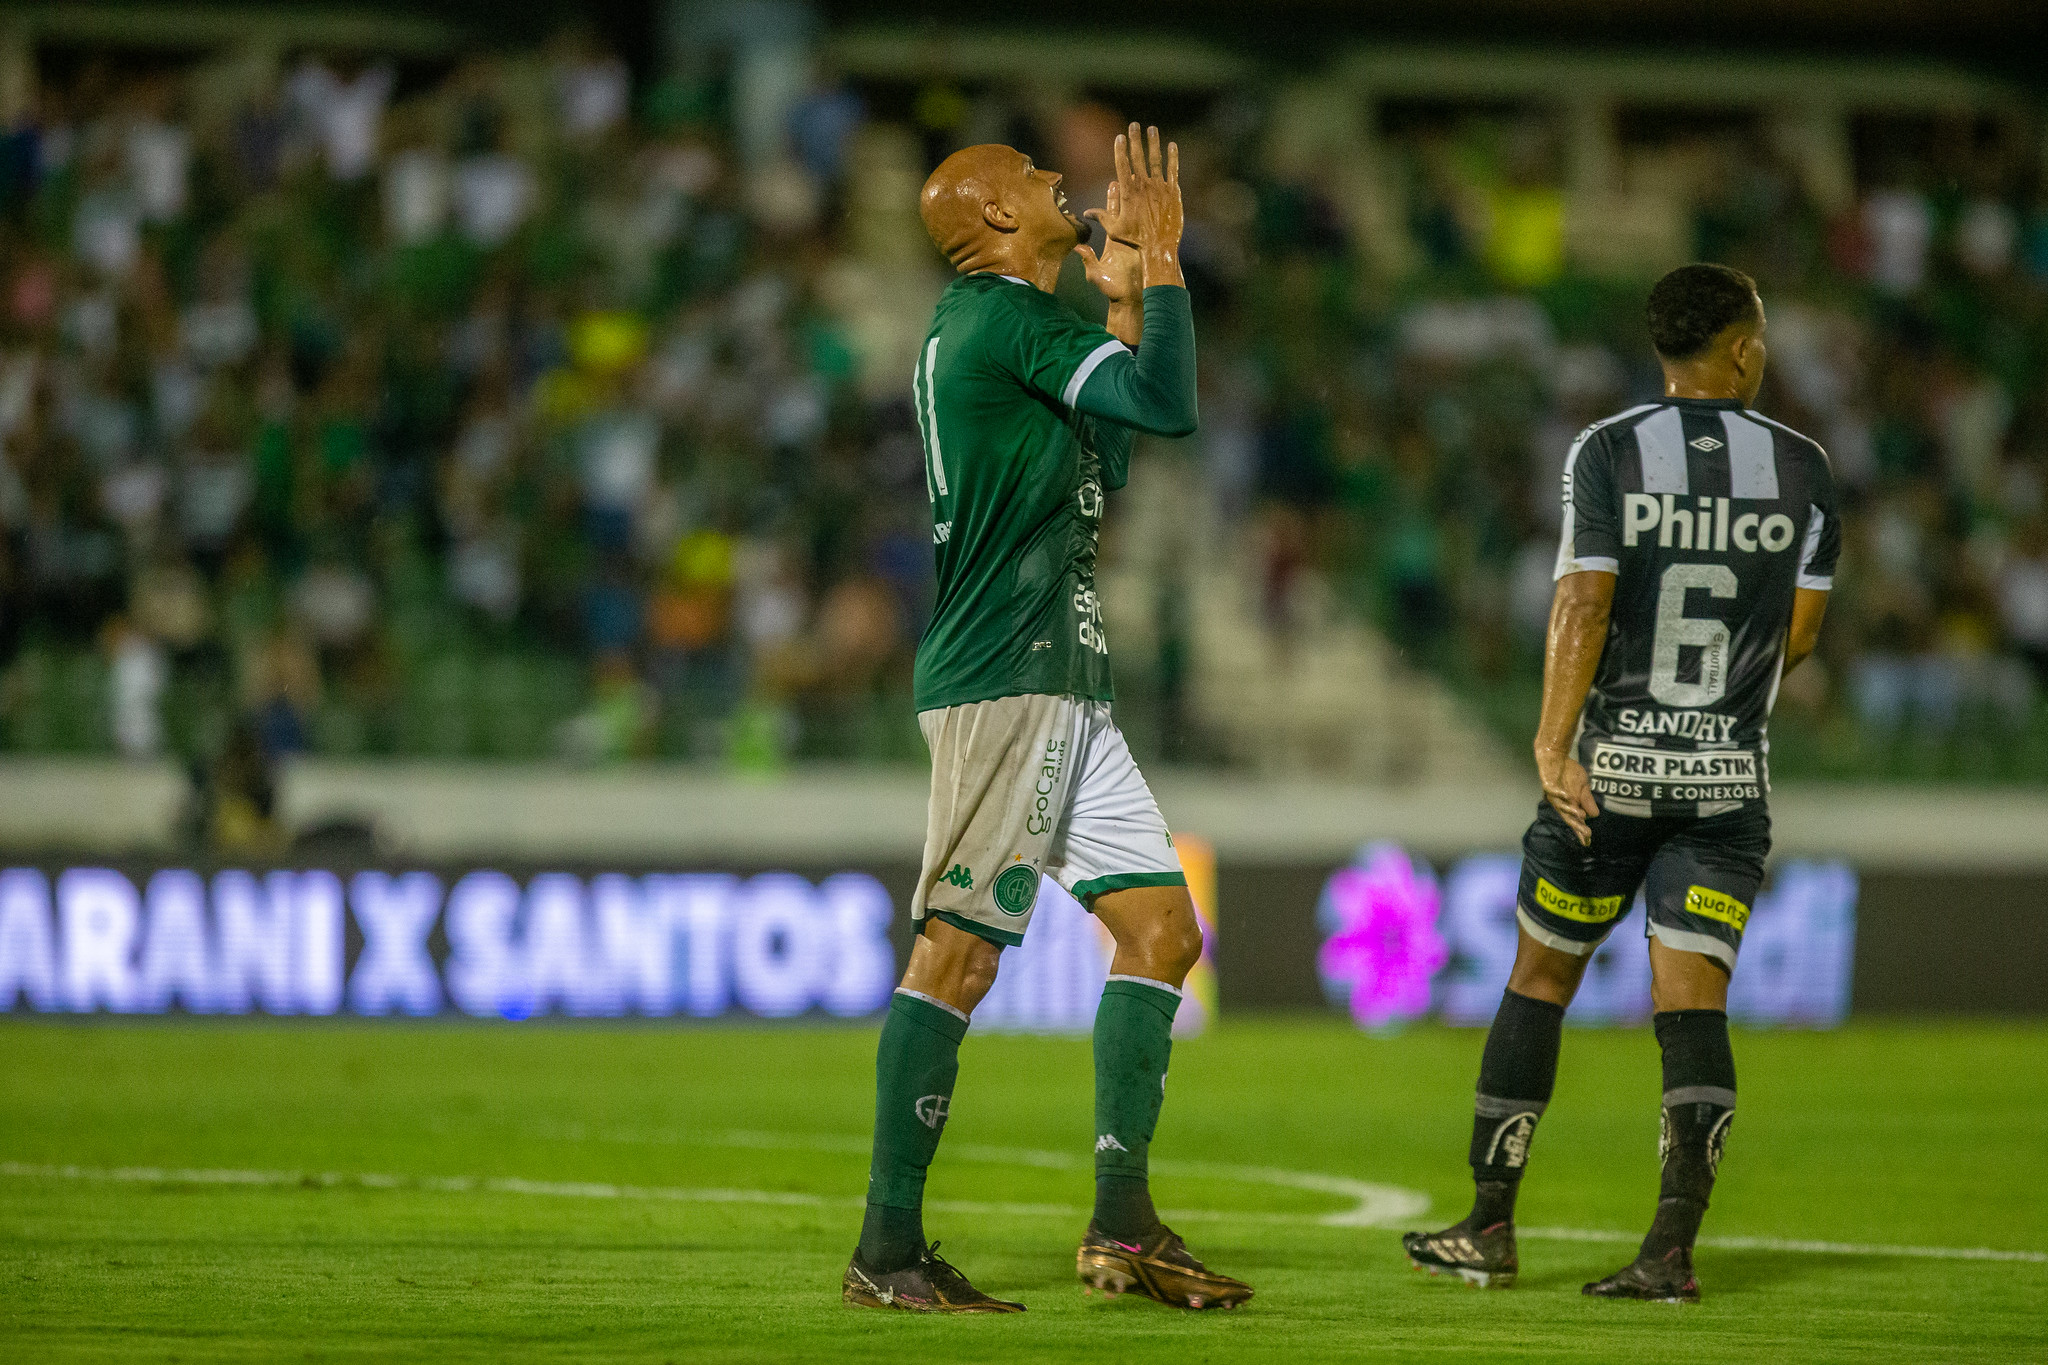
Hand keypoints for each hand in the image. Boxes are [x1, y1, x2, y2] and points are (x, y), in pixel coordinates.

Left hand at [1076, 183, 1143, 302]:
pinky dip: (1154, 218)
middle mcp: (1125, 240)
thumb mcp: (1097, 275)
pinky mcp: (1148, 250)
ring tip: (1144, 185)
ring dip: (1141, 202)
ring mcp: (1138, 244)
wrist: (1131, 302)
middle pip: (1125, 212)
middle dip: (1125, 195)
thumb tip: (1077, 247)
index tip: (1111, 185)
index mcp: (1112, 242)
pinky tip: (1159, 205)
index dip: (1109, 203)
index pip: (1109, 217)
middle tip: (1126, 176)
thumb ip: (1088, 260)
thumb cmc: (1112, 290)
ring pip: (1139, 218)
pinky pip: (1151, 232)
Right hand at [1107, 123, 1182, 286]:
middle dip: (1135, 139)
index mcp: (1128, 192)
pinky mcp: (1173, 192)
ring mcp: (1159, 188)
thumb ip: (1102, 217)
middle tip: (1134, 125)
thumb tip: (1087, 213)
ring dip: (1153, 142)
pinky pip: (1173, 170)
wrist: (1159, 247)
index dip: (1120, 149)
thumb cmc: (1135, 240)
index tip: (1119, 136)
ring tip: (1152, 129)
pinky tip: (1172, 145)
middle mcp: (1143, 186)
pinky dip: (1173, 157)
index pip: (1122, 165)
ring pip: (1156, 159)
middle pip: (1138, 157)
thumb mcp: (1115, 229)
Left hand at [1535, 746, 1599, 845]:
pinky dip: (1559, 793)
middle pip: (1568, 817)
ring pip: (1561, 805)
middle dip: (1577, 825)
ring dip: (1570, 810)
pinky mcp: (1548, 784)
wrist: (1555, 758)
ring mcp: (1553, 794)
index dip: (1580, 831)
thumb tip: (1594, 815)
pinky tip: (1567, 796)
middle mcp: (1561, 803)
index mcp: (1570, 805)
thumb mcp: (1583, 788)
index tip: (1588, 842)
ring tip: (1581, 815)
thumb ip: (1587, 801)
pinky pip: (1553, 790)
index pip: (1576, 821)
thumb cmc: (1569, 774)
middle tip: (1586, 833)